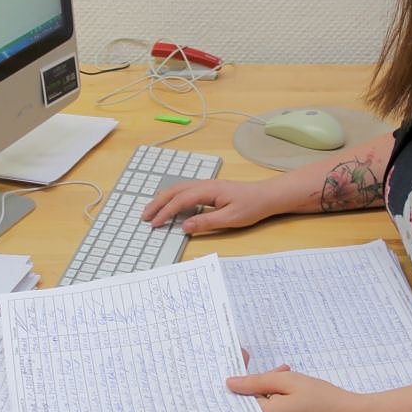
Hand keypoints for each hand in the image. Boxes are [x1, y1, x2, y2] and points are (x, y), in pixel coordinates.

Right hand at [141, 179, 281, 233]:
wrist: (267, 195)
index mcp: (208, 190)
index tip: (154, 224)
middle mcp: (204, 185)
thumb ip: (206, 222)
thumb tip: (184, 227)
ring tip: (151, 211)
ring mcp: (206, 185)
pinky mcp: (209, 189)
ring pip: (178, 189)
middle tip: (144, 217)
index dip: (165, 212)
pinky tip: (169, 202)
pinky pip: (185, 191)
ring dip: (163, 199)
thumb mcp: (231, 218)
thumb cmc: (252, 206)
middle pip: (174, 191)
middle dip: (157, 203)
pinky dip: (172, 196)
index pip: (180, 201)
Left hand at [227, 366, 366, 411]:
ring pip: (261, 411)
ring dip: (268, 391)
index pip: (236, 398)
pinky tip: (291, 392)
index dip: (237, 376)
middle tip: (274, 367)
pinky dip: (276, 404)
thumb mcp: (290, 382)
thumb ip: (257, 382)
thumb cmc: (324, 399)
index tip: (241, 357)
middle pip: (248, 405)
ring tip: (287, 375)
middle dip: (256, 382)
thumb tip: (230, 383)